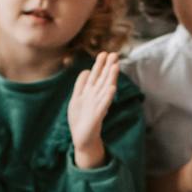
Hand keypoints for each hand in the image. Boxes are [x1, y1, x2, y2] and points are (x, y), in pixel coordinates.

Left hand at [68, 51, 121, 168]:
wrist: (82, 138)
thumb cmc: (80, 119)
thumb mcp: (76, 98)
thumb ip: (80, 85)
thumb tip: (84, 70)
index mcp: (90, 92)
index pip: (96, 76)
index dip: (99, 65)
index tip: (104, 53)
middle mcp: (96, 97)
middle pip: (103, 79)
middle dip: (108, 67)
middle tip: (114, 54)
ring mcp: (98, 105)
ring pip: (105, 89)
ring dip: (110, 78)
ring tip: (115, 66)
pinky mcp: (98, 115)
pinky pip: (104, 104)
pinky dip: (107, 96)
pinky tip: (111, 88)